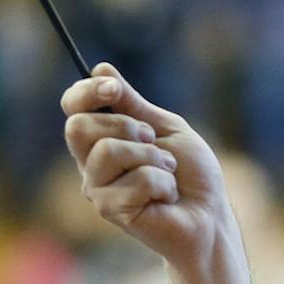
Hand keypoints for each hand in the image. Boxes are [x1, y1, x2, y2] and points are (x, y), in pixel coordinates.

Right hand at [61, 64, 248, 283]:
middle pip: (78, 127)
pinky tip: (168, 195)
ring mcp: (98, 189)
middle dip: (124, 125)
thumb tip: (100, 69)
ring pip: (108, 151)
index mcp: (102, 140)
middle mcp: (92, 165)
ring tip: (168, 172)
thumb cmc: (190, 174)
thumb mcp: (165, 127)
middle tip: (152, 140)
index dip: (86, 92)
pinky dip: (163, 182)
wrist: (209, 215)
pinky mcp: (112, 211)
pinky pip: (136, 179)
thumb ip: (133, 103)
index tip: (113, 88)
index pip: (73, 108)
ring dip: (152, 157)